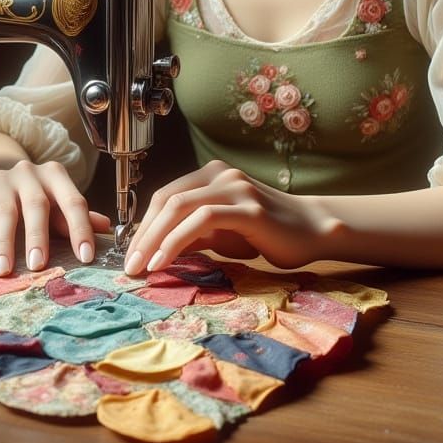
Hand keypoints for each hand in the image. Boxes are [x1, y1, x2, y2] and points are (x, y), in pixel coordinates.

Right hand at [0, 159, 110, 275]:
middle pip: (36, 204)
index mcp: (56, 175)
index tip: (85, 258)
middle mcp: (29, 173)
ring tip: (4, 270)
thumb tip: (105, 228)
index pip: (72, 201)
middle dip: (37, 236)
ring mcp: (3, 180)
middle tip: (38, 265)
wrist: (5, 174)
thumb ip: (78, 217)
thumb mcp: (59, 203)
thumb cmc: (39, 197)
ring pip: (4, 212)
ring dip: (4, 243)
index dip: (80, 229)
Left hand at [122, 160, 336, 274]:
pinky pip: (203, 219)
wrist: (313, 231)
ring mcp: (235, 188)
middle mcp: (220, 175)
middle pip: (166, 200)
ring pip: (179, 206)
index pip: (165, 196)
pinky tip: (164, 260)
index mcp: (211, 175)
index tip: (131, 254)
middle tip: (129, 265)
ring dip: (154, 239)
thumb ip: (192, 235)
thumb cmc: (268, 233)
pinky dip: (177, 239)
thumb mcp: (222, 234)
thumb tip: (155, 251)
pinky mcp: (248, 208)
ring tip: (142, 267)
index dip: (143, 225)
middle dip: (142, 234)